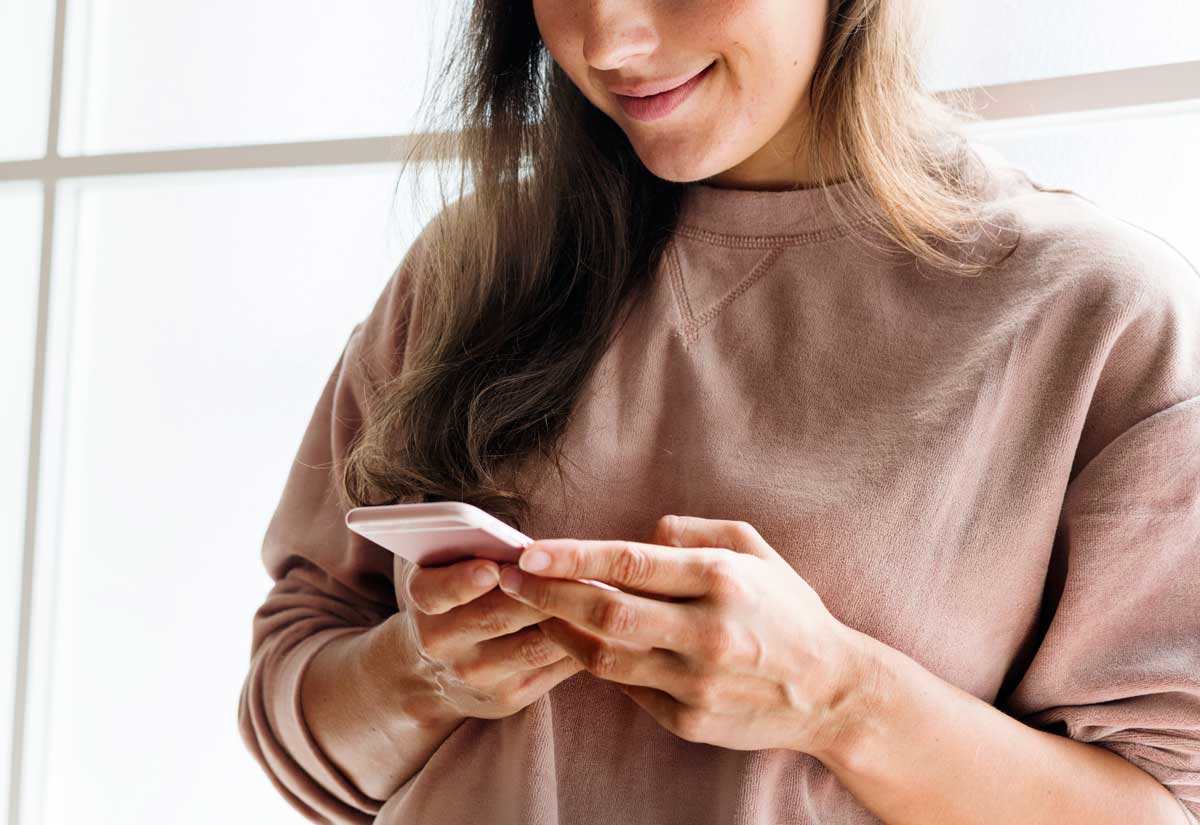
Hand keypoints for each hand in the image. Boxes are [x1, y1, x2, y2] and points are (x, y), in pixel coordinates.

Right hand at [389, 556, 585, 723]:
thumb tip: (527, 543)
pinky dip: (580, 644)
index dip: (463, 581)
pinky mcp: (507, 697)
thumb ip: (468, 549)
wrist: (431, 674)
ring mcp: (476, 675)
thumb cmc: (452, 599)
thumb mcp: (442, 570)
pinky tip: (599, 624)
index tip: (492, 568)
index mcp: (424, 602)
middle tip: (577, 568)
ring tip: (601, 593)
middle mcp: (443, 643)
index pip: (437, 591)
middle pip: (498, 616)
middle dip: (541, 592)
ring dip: (570, 619)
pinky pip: (552, 667)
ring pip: (534, 645)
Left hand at [495, 515, 870, 756]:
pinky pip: (627, 688)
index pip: (630, 563)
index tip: (528, 552)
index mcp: (722, 580)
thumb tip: (642, 532)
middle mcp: (707, 631)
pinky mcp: (689, 721)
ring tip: (530, 609)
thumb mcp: (755, 550)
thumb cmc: (787, 609)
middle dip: (547, 593)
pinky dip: (596, 663)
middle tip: (507, 579)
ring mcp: (696, 682)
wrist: (830, 691)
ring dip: (559, 631)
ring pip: (605, 656)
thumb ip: (695, 532)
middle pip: (605, 611)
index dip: (572, 557)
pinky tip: (575, 642)